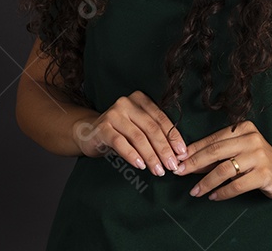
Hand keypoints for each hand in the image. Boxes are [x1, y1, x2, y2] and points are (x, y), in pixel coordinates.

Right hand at [72, 90, 186, 176]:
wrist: (89, 133)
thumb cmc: (120, 132)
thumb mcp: (138, 128)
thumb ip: (155, 134)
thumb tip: (178, 153)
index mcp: (140, 99)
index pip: (161, 119)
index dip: (173, 137)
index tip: (182, 153)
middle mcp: (126, 103)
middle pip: (151, 128)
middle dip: (164, 149)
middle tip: (172, 166)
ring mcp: (113, 114)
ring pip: (137, 137)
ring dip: (151, 156)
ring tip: (159, 171)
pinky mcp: (102, 127)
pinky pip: (120, 143)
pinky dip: (132, 155)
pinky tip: (141, 166)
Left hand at [174, 120, 271, 199]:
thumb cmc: (257, 161)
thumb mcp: (239, 151)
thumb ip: (218, 154)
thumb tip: (188, 161)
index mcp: (243, 128)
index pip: (213, 139)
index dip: (193, 150)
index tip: (177, 160)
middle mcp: (251, 138)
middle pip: (216, 151)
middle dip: (194, 163)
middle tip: (179, 173)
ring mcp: (259, 156)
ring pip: (224, 169)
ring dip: (206, 182)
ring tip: (195, 191)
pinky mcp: (264, 173)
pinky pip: (237, 185)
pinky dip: (222, 192)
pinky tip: (214, 197)